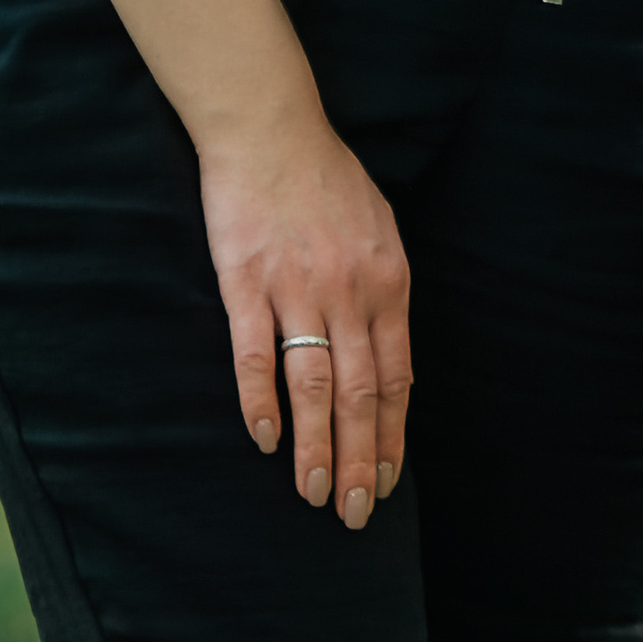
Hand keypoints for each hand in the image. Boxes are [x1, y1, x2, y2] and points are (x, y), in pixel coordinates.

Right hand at [203, 113, 411, 530]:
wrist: (271, 128)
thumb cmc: (327, 179)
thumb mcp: (380, 230)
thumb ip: (385, 294)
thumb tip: (392, 364)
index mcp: (387, 280)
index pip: (395, 377)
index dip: (390, 435)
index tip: (386, 480)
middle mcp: (348, 291)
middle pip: (359, 394)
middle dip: (358, 460)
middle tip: (354, 513)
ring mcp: (296, 289)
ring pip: (312, 387)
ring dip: (314, 448)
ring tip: (314, 495)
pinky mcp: (246, 284)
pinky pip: (255, 357)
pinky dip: (261, 403)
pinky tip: (266, 440)